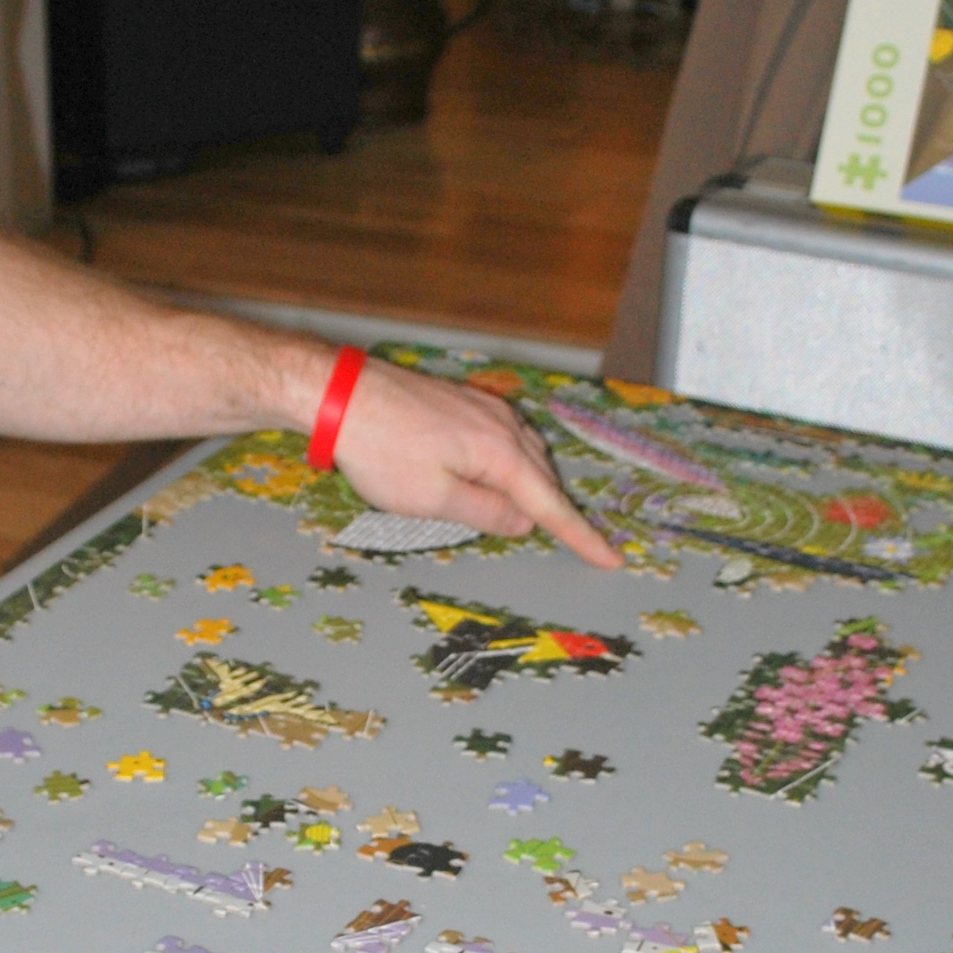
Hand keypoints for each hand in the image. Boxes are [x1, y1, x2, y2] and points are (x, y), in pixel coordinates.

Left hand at [330, 359, 622, 564]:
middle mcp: (502, 423)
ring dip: (531, 484)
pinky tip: (491, 473)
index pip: (550, 504)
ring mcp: (484, 408)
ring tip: (524, 514)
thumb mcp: (434, 499)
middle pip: (543, 476)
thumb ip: (484, 512)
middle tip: (566, 543)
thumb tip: (522, 522)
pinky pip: (504, 437)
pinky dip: (510, 462)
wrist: (342, 395)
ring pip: (526, 453)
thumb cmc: (382, 449)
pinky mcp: (464, 401)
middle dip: (554, 509)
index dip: (580, 535)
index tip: (609, 557)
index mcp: (500, 452)